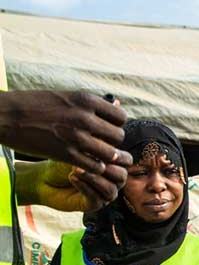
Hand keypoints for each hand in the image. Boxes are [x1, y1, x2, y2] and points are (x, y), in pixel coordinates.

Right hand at [0, 91, 130, 171]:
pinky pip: (94, 166)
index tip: (106, 128)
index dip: (115, 124)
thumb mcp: (65, 96)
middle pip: (118, 136)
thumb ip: (91, 103)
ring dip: (105, 156)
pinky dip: (94, 168)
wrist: (5, 116)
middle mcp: (84, 117)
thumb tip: (117, 104)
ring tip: (95, 155)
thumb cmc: (34, 104)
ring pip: (110, 153)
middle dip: (111, 141)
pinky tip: (86, 164)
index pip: (120, 117)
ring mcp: (75, 137)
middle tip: (101, 144)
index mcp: (86, 100)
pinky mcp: (65, 154)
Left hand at [15, 159, 127, 211]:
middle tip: (91, 161)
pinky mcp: (92, 205)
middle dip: (107, 168)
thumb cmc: (60, 162)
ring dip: (94, 179)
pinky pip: (97, 198)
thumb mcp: (78, 150)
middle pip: (122, 176)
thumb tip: (106, 142)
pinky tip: (73, 178)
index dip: (119, 156)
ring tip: (76, 170)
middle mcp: (111, 181)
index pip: (127, 161)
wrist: (42, 178)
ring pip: (111, 190)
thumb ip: (94, 148)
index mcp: (112, 165)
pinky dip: (85, 187)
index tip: (104, 151)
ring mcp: (103, 194)